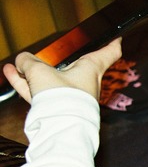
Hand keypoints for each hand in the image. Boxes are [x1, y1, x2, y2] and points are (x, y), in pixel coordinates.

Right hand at [1, 37, 121, 102]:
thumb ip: (29, 62)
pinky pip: (41, 93)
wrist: (60, 128)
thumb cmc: (61, 98)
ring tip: (16, 66)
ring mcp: (72, 97)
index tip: (116, 38)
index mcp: (91, 70)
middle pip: (72, 67)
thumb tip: (22, 61)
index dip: (112, 44)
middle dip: (56, 62)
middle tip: (45, 55)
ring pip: (51, 81)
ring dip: (33, 73)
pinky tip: (11, 74)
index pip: (108, 54)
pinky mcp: (59, 109)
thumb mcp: (40, 71)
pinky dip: (27, 84)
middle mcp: (84, 84)